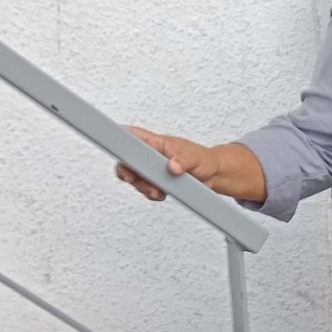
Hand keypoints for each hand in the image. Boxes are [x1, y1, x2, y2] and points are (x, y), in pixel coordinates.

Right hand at [112, 126, 265, 204]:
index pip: (133, 136)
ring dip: (142, 187)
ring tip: (156, 192)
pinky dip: (151, 194)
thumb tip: (172, 166)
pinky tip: (160, 195)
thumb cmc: (203, 159)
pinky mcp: (156, 183)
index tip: (117, 150)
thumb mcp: (196, 158)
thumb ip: (184, 160)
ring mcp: (152, 170)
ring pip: (135, 178)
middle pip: (127, 161)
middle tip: (132, 179)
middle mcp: (150, 154)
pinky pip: (146, 189)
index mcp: (157, 142)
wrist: (213, 175)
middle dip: (127, 172)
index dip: (120, 140)